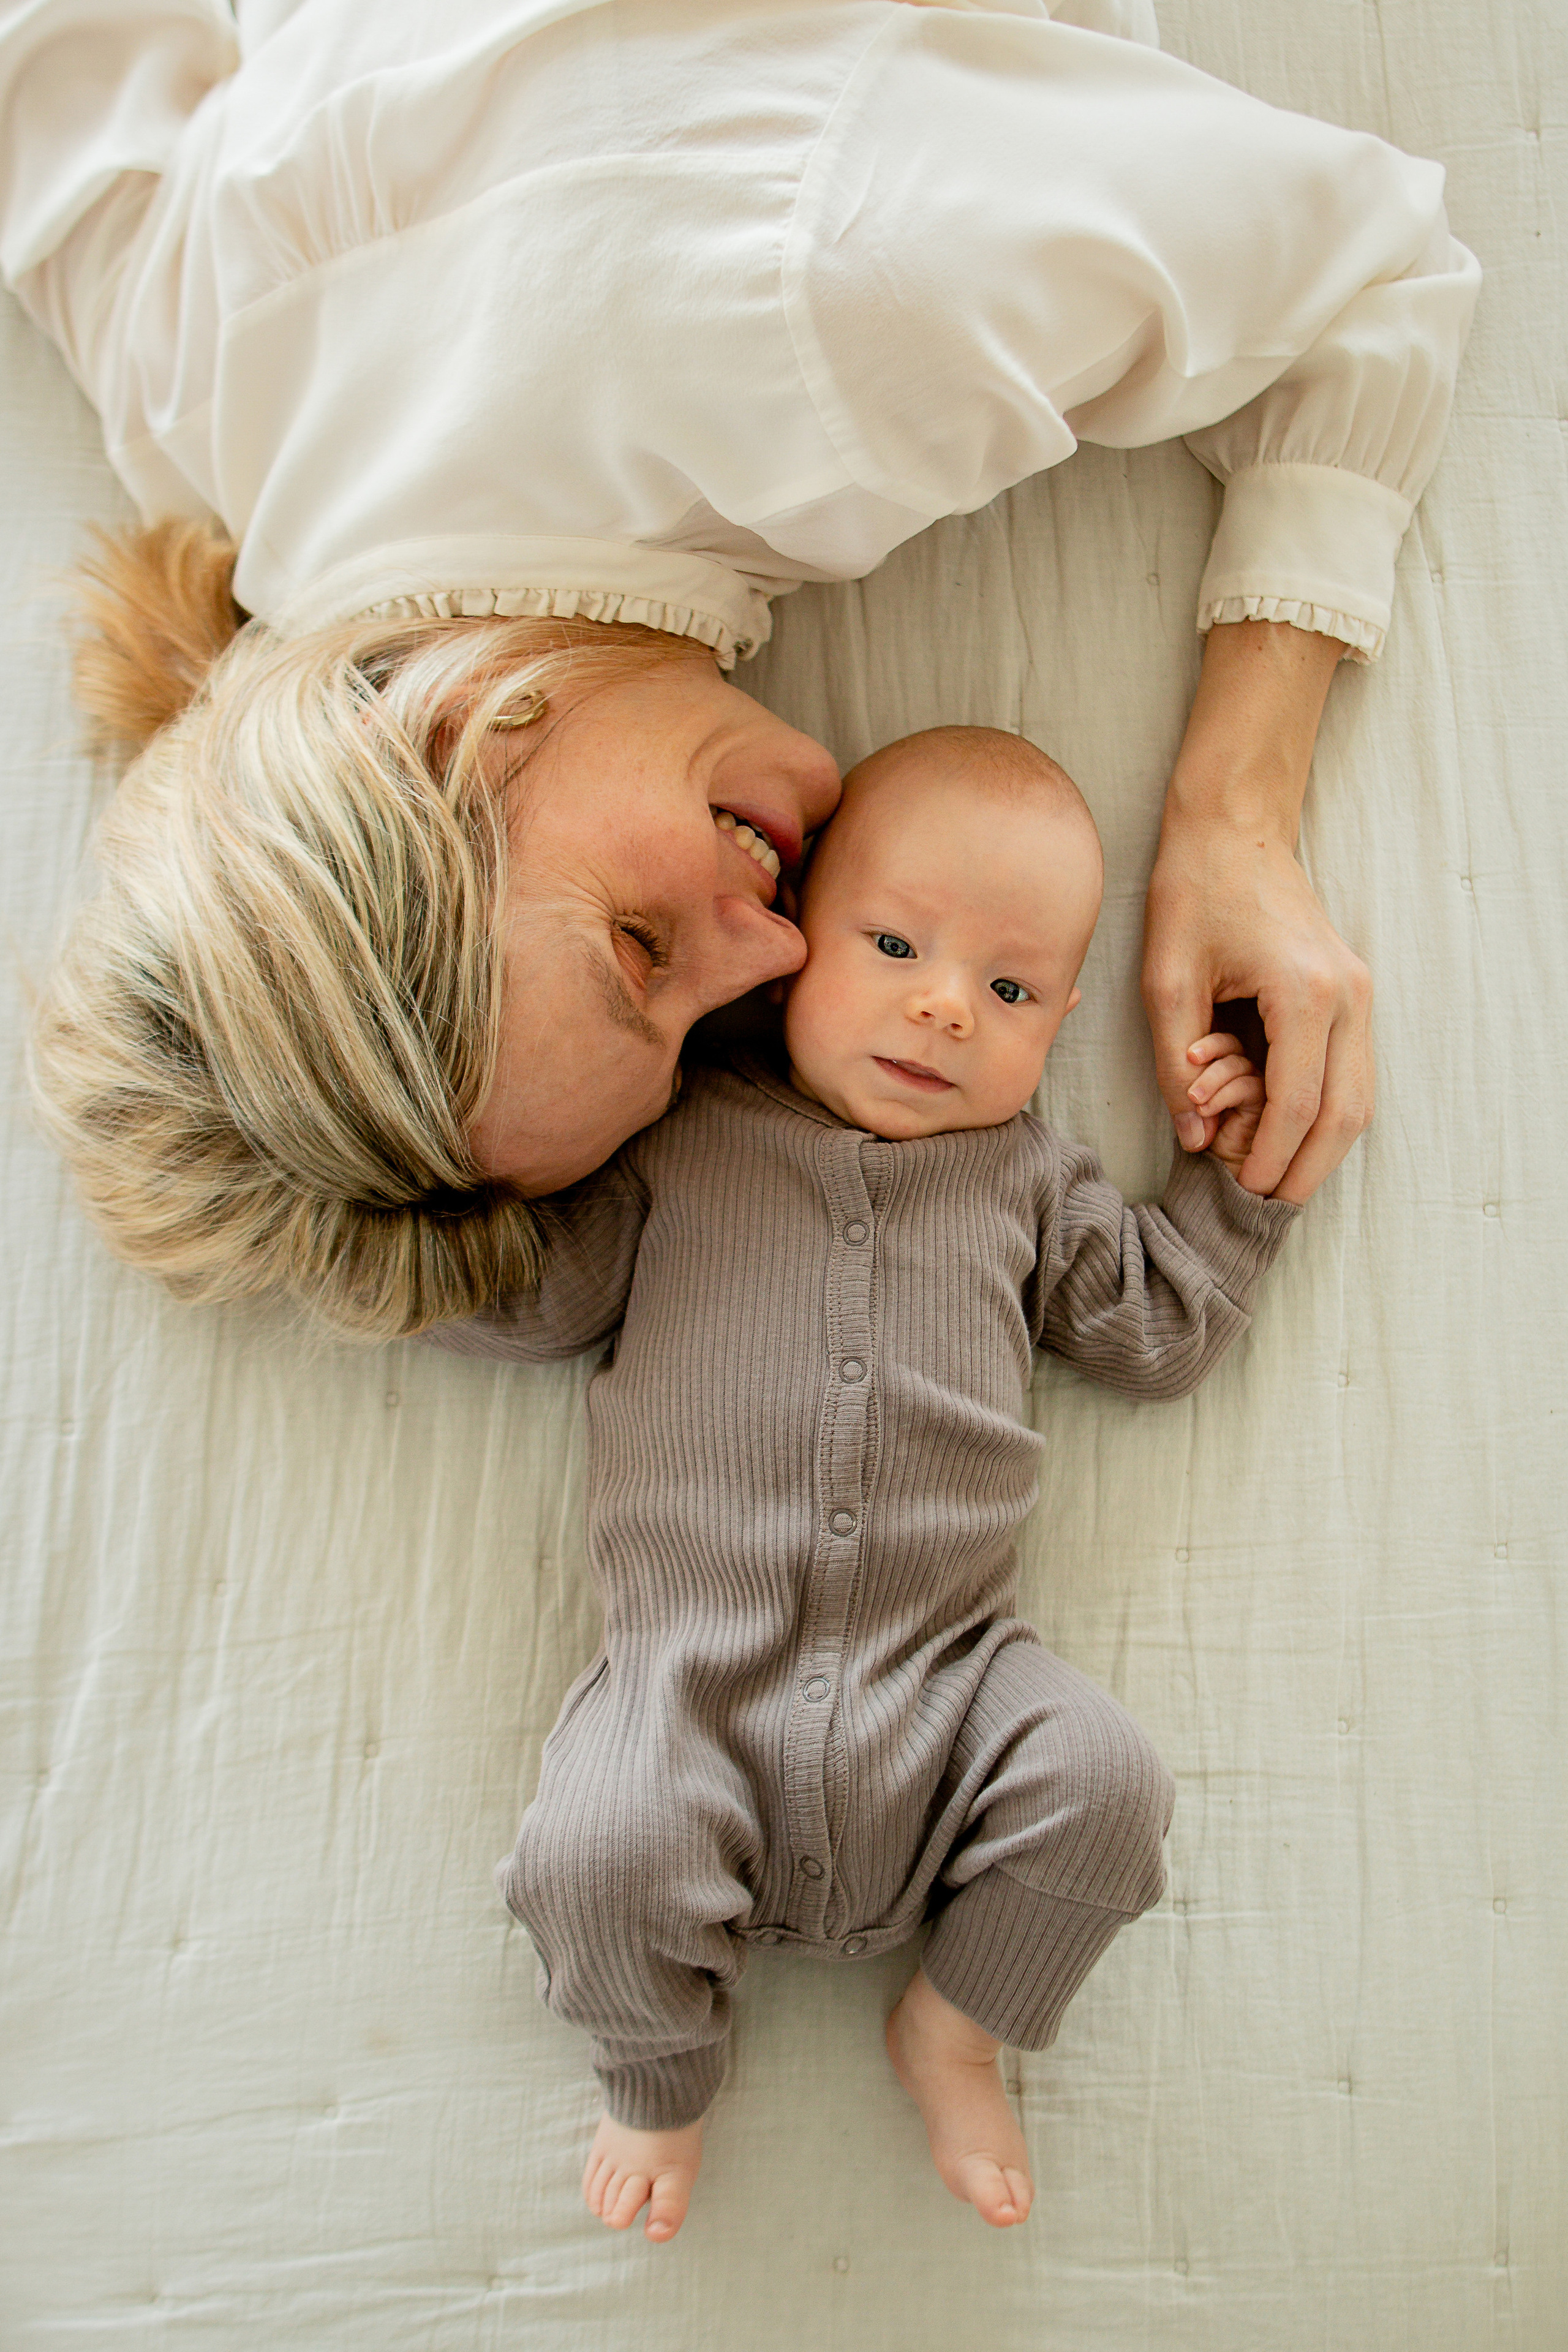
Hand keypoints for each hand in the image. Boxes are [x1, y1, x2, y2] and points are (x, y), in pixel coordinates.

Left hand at [1142, 619, 1372, 1206]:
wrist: (1234, 827)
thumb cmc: (1193, 892)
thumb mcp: (1165, 982)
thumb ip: (1177, 1065)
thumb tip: (1196, 1137)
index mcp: (1304, 993)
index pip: (1297, 1103)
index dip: (1270, 1156)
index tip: (1242, 1189)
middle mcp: (1348, 996)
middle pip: (1346, 1113)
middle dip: (1307, 1167)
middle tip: (1265, 1203)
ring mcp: (1359, 993)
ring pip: (1361, 1097)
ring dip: (1323, 1145)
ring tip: (1276, 1178)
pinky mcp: (1353, 992)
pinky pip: (1353, 1071)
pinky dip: (1327, 1111)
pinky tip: (1289, 1133)